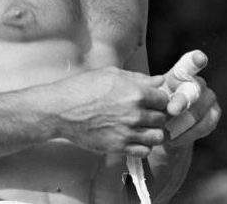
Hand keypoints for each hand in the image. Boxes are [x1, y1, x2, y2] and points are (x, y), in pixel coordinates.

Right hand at [54, 67, 169, 157]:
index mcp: (135, 92)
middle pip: (162, 118)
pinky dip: (144, 145)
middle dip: (157, 115)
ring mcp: (127, 132)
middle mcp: (135, 114)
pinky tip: (135, 137)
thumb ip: (138, 78)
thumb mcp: (111, 74)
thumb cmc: (84, 87)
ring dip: (153, 132)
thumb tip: (159, 80)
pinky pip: (144, 151)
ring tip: (144, 127)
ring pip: (158, 137)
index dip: (159, 99)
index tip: (152, 100)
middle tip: (147, 113)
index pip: (164, 100)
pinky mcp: (118, 147)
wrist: (62, 109)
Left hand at [161, 51, 220, 147]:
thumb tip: (154, 86)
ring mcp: (209, 98)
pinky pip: (203, 126)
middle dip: (181, 101)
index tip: (200, 58)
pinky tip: (173, 139)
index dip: (195, 60)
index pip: (189, 64)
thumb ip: (153, 92)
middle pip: (193, 91)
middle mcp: (199, 82)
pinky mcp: (214, 115)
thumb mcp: (151, 99)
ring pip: (197, 112)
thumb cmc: (156, 109)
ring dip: (180, 124)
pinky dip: (186, 135)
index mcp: (181, 74)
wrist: (167, 130)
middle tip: (171, 110)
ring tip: (164, 132)